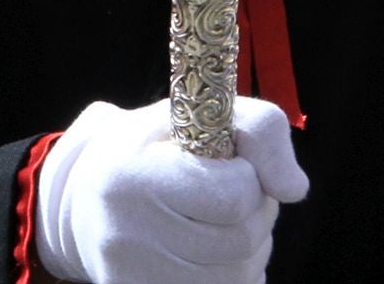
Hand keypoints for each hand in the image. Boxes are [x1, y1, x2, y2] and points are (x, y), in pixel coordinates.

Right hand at [32, 97, 305, 283]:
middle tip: (216, 194)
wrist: (88, 209)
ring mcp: (140, 281)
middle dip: (249, 212)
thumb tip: (295, 189)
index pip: (235, 195)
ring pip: (243, 272)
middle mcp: (128, 239)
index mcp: (130, 180)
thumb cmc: (150, 153)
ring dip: (246, 247)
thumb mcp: (192, 116)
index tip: (220, 162)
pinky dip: (233, 274)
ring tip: (208, 223)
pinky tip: (205, 256)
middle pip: (244, 237)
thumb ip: (256, 128)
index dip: (245, 175)